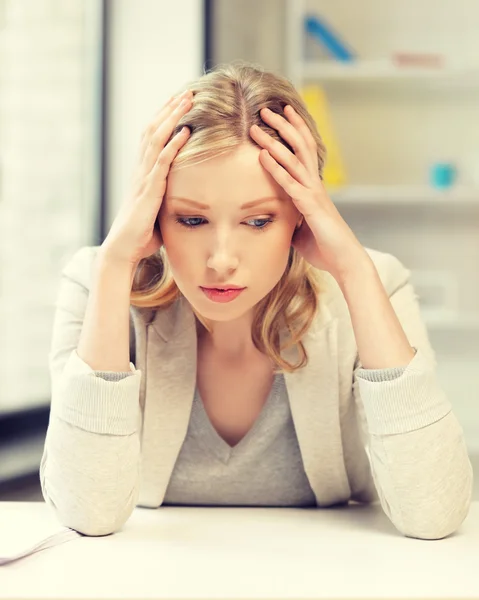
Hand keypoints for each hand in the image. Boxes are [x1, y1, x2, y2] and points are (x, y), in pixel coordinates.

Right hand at [101, 89, 192, 266]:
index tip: (180, 103)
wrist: (123, 248)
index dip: (165, 119)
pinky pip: (161, 162)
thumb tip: (186, 199)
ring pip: (157, 139)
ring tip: (187, 100)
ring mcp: (143, 178)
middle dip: (170, 110)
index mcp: (143, 173)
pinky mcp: (148, 190)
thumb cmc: (141, 235)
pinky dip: (173, 145)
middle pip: (154, 130)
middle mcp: (141, 170)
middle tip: (186, 92)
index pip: (153, 138)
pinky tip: (185, 132)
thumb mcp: (158, 211)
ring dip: (172, 118)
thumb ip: (168, 198)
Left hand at [249, 105, 368, 281]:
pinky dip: (275, 168)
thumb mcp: (301, 230)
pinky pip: (290, 183)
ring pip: (294, 159)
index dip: (294, 131)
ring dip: (274, 141)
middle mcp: (315, 184)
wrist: (345, 261)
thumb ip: (291, 218)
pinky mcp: (311, 207)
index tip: (281, 114)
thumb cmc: (325, 247)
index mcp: (313, 187)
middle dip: (283, 125)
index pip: (304, 152)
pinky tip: (262, 156)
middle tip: (266, 108)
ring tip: (257, 126)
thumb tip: (278, 217)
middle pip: (300, 145)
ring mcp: (314, 193)